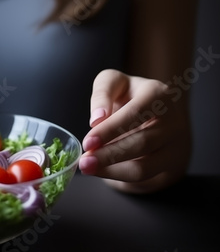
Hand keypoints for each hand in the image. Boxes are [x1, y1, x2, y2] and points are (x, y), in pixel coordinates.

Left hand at [79, 69, 190, 193]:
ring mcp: (175, 146)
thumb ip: (102, 94)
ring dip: (112, 170)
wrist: (155, 112)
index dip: (110, 130)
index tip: (88, 142)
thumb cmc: (129, 95)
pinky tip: (102, 170)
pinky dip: (119, 176)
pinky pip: (144, 178)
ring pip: (144, 167)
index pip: (136, 114)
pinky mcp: (171, 165)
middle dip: (108, 155)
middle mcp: (173, 121)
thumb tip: (97, 119)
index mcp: (159, 94)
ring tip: (88, 168)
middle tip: (84, 162)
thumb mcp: (113, 83)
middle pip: (142, 143)